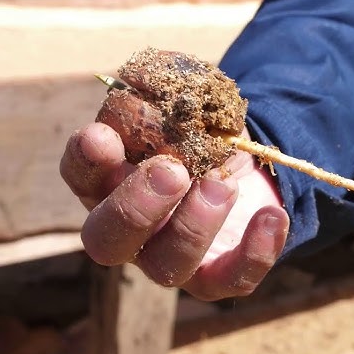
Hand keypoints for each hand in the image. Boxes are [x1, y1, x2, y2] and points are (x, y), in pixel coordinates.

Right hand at [60, 122, 288, 300]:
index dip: (85, 161)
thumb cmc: (204, 137)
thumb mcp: (190, 111)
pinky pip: (231, 281)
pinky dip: (255, 251)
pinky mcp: (217, 276)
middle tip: (171, 170)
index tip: (102, 135)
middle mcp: (134, 231)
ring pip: (168, 265)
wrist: (249, 170)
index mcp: (113, 185)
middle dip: (134, 207)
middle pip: (107, 240)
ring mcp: (174, 259)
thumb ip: (172, 100)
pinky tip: (272, 216)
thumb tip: (157, 73)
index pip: (81, 178)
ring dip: (194, 226)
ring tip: (222, 183)